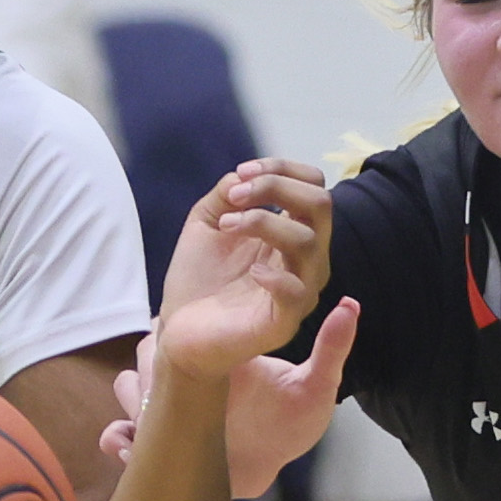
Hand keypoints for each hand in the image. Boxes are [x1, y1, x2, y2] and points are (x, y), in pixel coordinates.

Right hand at [102, 298, 359, 498]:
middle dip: (152, 365)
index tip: (186, 337)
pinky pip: (116, 436)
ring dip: (136, 401)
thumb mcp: (314, 388)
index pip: (183, 322)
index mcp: (218, 354)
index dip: (178, 328)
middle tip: (168, 379)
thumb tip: (350, 304)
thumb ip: (330, 349)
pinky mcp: (149, 443)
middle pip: (145, 349)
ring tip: (154, 417)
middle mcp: (184, 375)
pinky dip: (120, 442)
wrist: (268, 467)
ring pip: (125, 387)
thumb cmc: (291, 425)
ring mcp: (163, 408)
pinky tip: (132, 448)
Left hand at [152, 160, 333, 383]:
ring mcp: (299, 290)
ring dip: (262, 221)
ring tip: (226, 226)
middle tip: (235, 196)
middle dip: (276, 186)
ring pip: (307, 242)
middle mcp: (305, 259)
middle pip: (320, 204)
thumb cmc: (199, 279)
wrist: (180, 330)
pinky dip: (273, 275)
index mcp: (293, 232)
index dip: (282, 169)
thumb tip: (244, 175)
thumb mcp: (207, 221)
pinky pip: (297, 293)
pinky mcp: (284, 322)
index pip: (314, 187)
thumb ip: (227, 193)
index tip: (242, 173)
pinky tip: (248, 270)